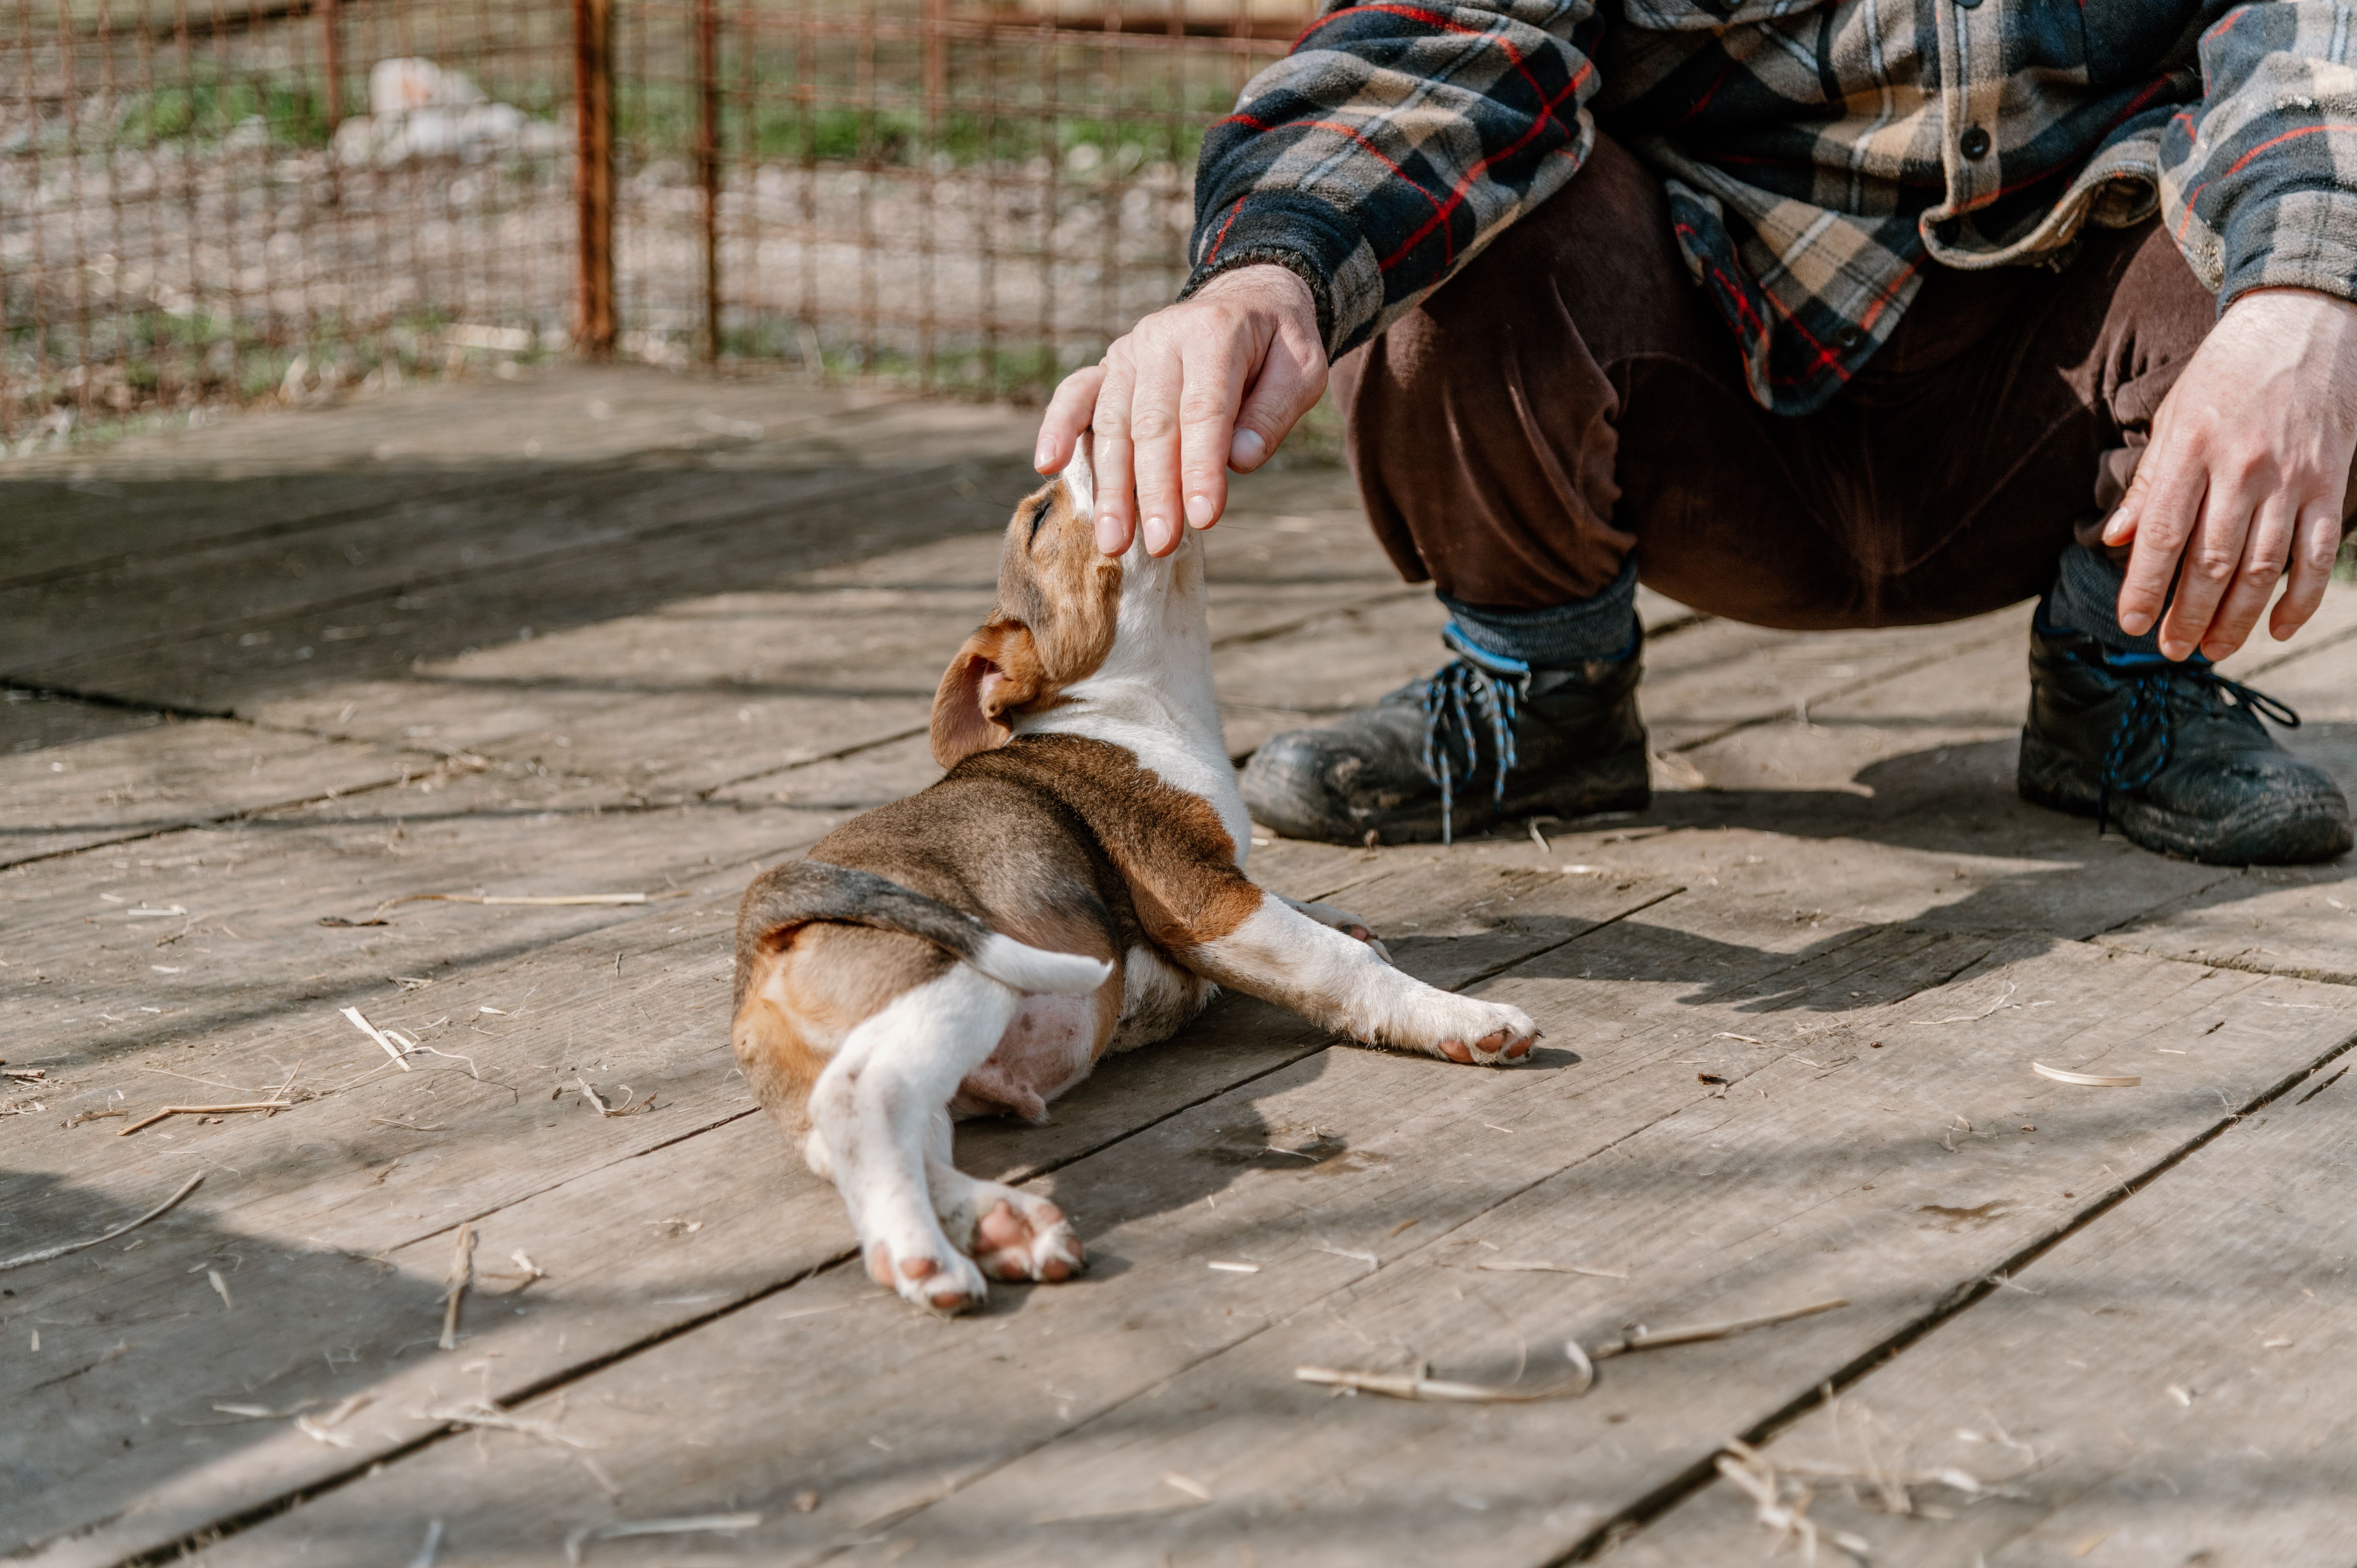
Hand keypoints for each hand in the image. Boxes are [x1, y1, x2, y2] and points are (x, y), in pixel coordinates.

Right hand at [1034, 263, 1325, 556]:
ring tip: (1113, 542)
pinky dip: (1059, 427)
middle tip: (1159, 545)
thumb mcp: (1301, 370)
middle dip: (1155, 490)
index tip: (1204, 517)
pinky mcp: (1109, 366)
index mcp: (1215, 333)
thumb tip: (1240, 461)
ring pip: (1113, 422)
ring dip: (1110, 485)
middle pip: (1153, 424)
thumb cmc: (1277, 346)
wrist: (1247, 298)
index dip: (1201, 467)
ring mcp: (1129, 351)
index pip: (1205, 410)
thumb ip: (1273, 413)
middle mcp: (1163, 338)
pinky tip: (1047, 465)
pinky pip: (1076, 393)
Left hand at [2104, 287, 2356, 659]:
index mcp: (2193, 451)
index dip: (2144, 587)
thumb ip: (2147, 484)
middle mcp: (2242, 469)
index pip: (2163, 536)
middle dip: (2188, 616)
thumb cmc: (2228, 373)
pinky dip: (2300, 599)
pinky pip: (2318, 555)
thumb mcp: (2173, 416)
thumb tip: (2112, 540)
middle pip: (2211, 563)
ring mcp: (2292, 479)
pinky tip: (2276, 627)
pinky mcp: (2331, 483)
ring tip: (2213, 649)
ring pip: (2262, 568)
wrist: (2304, 322)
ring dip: (2236, 618)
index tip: (2130, 624)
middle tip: (2172, 650)